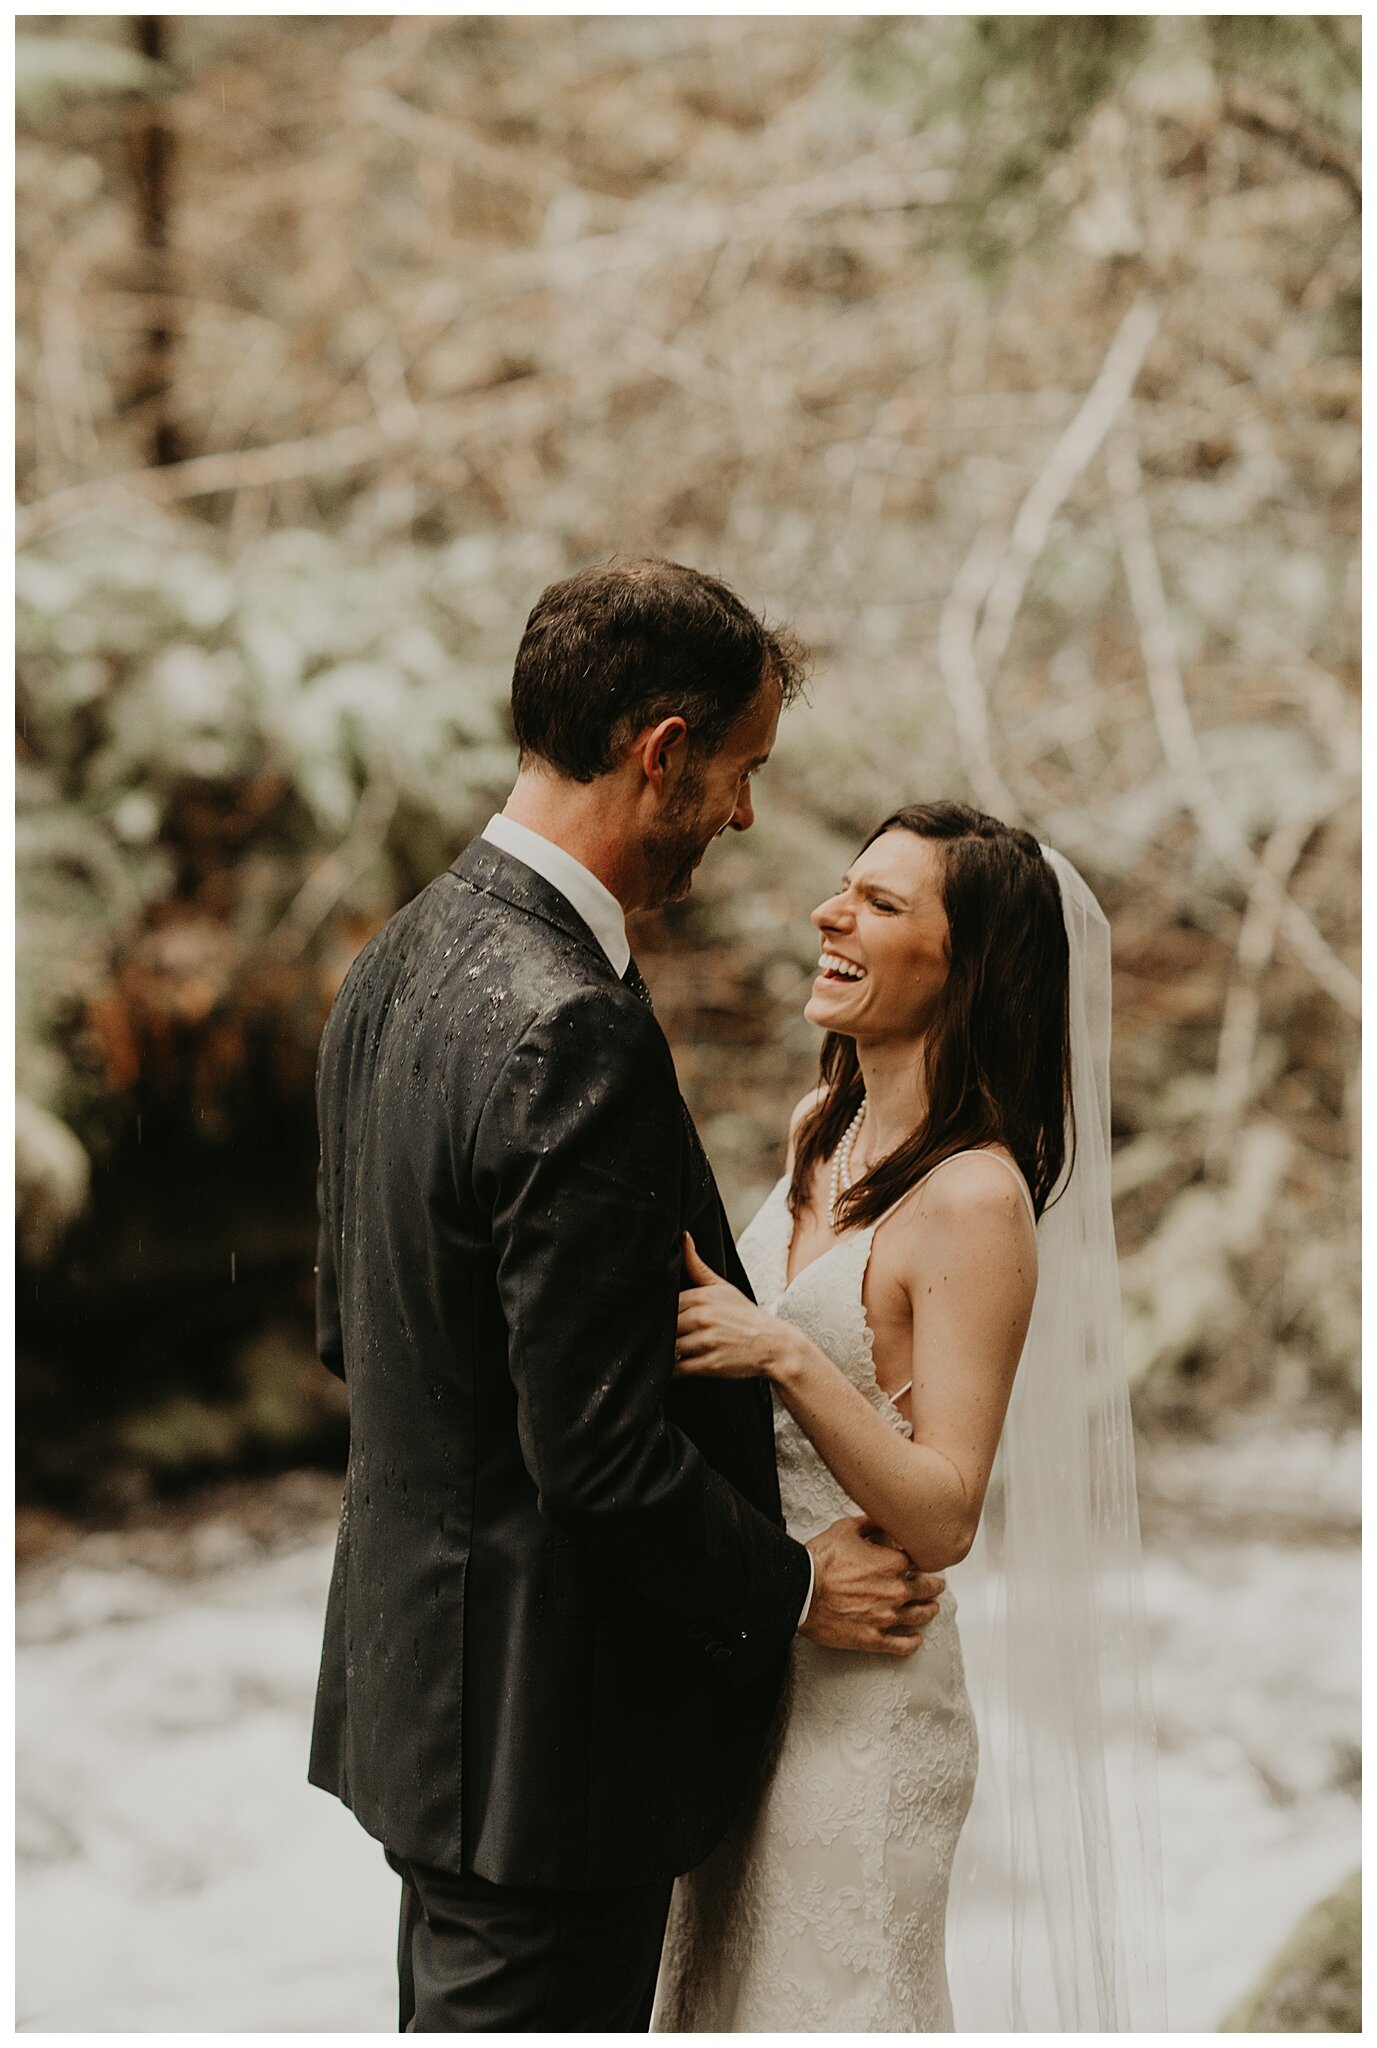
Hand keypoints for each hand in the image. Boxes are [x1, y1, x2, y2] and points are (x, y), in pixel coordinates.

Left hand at [674, 1234, 792, 1380]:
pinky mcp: (709, 1364)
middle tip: (668, 1335)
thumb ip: (697, 1265)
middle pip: (665, 1327)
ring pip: (669, 1347)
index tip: (663, 1318)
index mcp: (701, 1297)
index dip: (662, 1313)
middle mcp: (702, 1317)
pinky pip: (678, 1368)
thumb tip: (683, 1237)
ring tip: (674, 1350)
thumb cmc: (745, 1316)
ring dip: (667, 1351)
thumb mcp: (722, 1287)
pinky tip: (677, 1365)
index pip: (665, 1305)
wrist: (773, 1344)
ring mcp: (706, 1342)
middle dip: (664, 1333)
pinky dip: (672, 1370)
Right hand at [801, 1515, 944, 1658]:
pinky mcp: (874, 1638)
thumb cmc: (820, 1561)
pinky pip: (902, 1645)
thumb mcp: (846, 1529)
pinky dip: (913, 1642)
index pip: (922, 1562)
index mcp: (894, 1562)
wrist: (801, 1590)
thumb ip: (870, 1523)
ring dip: (928, 1611)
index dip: (922, 1561)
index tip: (921, 1563)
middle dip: (933, 1586)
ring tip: (931, 1609)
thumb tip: (881, 1519)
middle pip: (927, 1589)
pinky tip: (916, 1639)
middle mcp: (896, 1590)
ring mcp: (887, 1617)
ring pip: (920, 1616)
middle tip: (935, 1586)